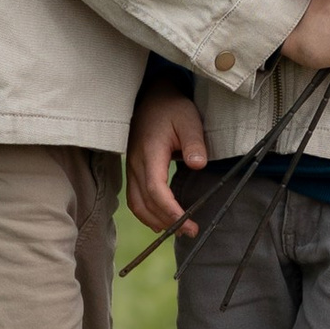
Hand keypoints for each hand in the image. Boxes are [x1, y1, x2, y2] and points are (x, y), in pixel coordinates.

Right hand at [126, 87, 206, 235]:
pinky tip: (161, 221)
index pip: (155, 189)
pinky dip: (146, 213)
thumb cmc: (172, 108)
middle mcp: (136, 163)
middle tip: (191, 231)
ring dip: (155, 220)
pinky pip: (134, 198)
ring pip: (136, 203)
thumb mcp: (189, 119)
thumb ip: (194, 143)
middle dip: (166, 221)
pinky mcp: (133, 170)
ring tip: (178, 230)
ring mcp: (131, 168)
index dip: (170, 209)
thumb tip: (198, 165)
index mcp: (150, 152)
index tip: (188, 223)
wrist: (152, 97)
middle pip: (145, 202)